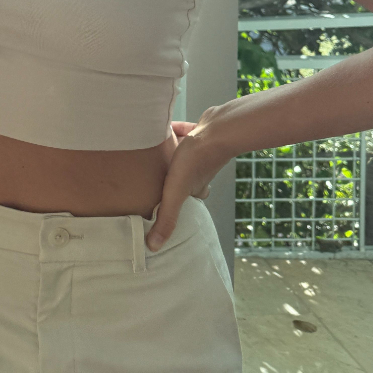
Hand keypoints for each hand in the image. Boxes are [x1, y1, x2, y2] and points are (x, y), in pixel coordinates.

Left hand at [147, 110, 230, 251]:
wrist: (219, 130)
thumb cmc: (196, 160)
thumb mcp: (175, 192)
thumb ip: (166, 218)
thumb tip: (153, 247)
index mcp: (197, 186)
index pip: (189, 197)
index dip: (177, 199)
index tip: (165, 199)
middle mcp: (202, 170)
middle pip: (188, 175)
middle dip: (174, 174)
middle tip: (160, 171)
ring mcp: (204, 150)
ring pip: (187, 153)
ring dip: (175, 151)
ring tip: (157, 148)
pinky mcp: (203, 130)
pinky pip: (188, 132)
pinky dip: (179, 131)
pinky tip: (164, 125)